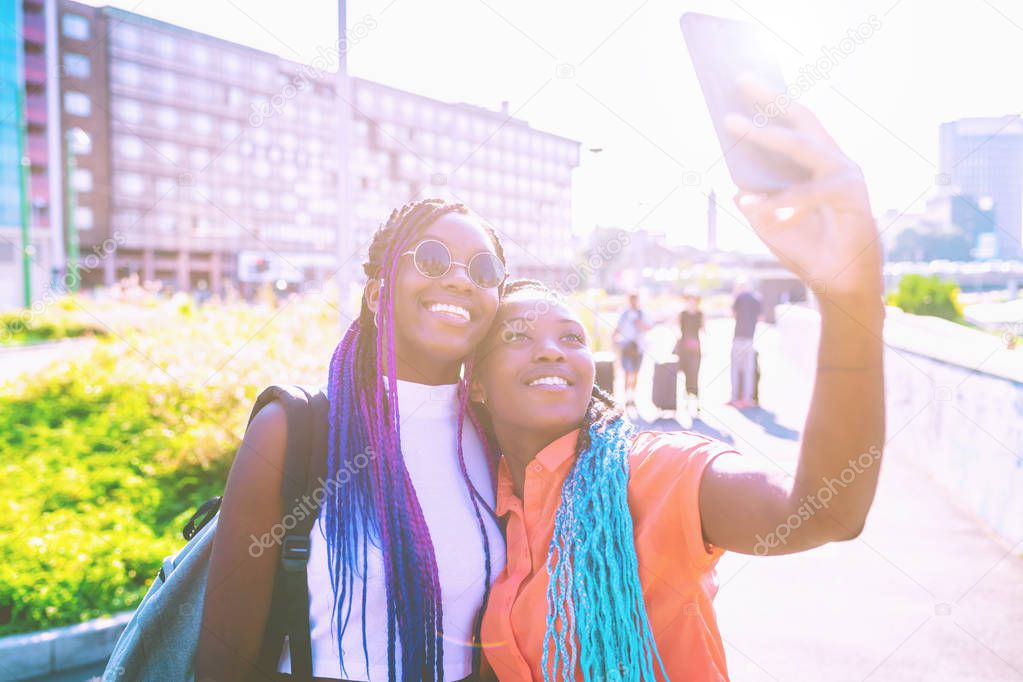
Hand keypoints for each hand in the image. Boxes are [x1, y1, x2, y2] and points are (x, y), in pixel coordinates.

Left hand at [726, 78, 882, 299]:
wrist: (837, 286)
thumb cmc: (806, 250)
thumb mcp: (770, 223)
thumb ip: (756, 201)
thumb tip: (736, 185)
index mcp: (817, 164)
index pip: (793, 124)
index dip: (770, 102)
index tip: (741, 81)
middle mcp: (835, 162)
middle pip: (802, 119)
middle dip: (770, 98)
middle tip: (740, 78)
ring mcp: (846, 176)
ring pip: (804, 147)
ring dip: (766, 135)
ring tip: (733, 125)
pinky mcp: (853, 197)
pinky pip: (813, 193)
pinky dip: (785, 202)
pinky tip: (759, 210)